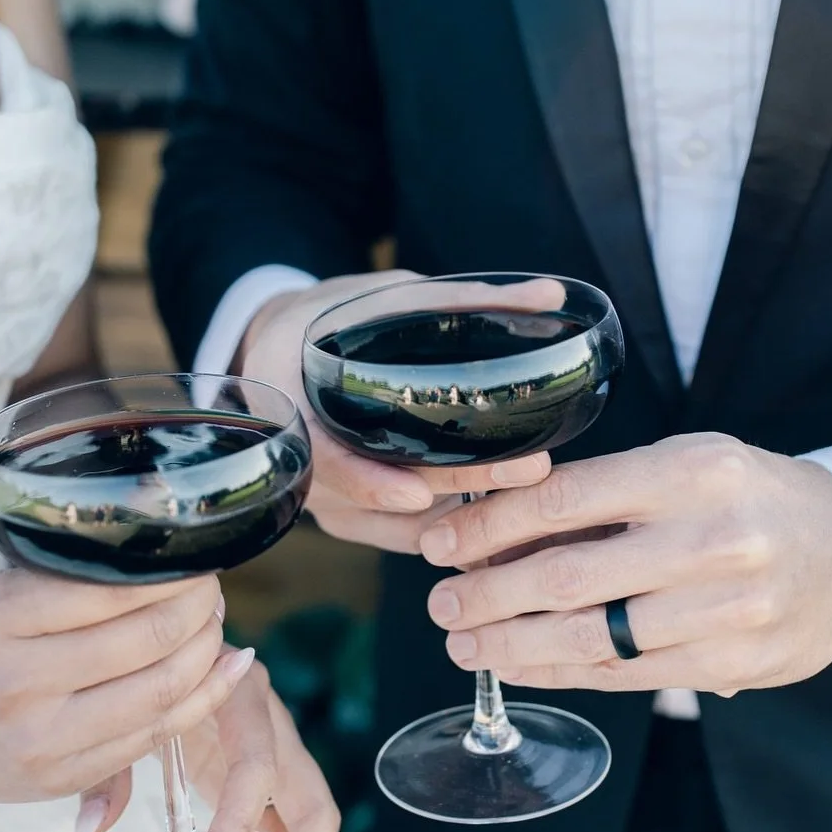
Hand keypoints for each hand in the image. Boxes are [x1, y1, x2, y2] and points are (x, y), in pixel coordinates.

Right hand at [0, 569, 252, 810]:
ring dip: (206, 653)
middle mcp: (20, 685)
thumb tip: (155, 561)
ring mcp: (41, 742)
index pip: (114, 591)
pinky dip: (197, 703)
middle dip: (198, 608)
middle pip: (149, 642)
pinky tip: (223, 672)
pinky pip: (148, 739)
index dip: (171, 572)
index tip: (194, 552)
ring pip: (160, 694)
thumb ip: (58, 585)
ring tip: (215, 622)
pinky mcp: (57, 780)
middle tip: (211, 584)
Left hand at [80, 661, 338, 831]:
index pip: (256, 767)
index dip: (241, 820)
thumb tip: (89, 830)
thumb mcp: (121, 710)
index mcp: (239, 699)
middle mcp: (272, 730)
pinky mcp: (265, 784)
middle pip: (311, 809)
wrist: (159, 633)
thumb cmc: (140, 670)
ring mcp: (275, 760)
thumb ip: (106, 767)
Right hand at [238, 274, 550, 551]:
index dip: (367, 481)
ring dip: (463, 516)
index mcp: (292, 406)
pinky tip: (505, 510)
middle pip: (384, 493)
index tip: (416, 494)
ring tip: (532, 490)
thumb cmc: (331, 321)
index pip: (324, 459)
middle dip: (460, 484)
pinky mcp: (350, 519)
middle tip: (529, 468)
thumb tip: (550, 293)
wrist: (281, 356)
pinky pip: (404, 537)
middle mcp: (305, 465)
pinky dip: (453, 527)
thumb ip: (458, 300)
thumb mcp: (378, 298)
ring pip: (400, 527)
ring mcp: (326, 500)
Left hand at [417, 433, 831, 696]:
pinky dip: (560, 672)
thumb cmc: (749, 499)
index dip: (489, 527)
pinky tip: (519, 665)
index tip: (440, 544)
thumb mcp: (689, 463)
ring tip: (465, 643)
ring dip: (512, 643)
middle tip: (440, 605)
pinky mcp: (732, 665)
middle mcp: (712, 539)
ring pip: (591, 636)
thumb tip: (495, 525)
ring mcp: (726, 609)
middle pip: (569, 575)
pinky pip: (624, 675)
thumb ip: (607, 491)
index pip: (565, 499)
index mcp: (693, 472)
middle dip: (487, 594)